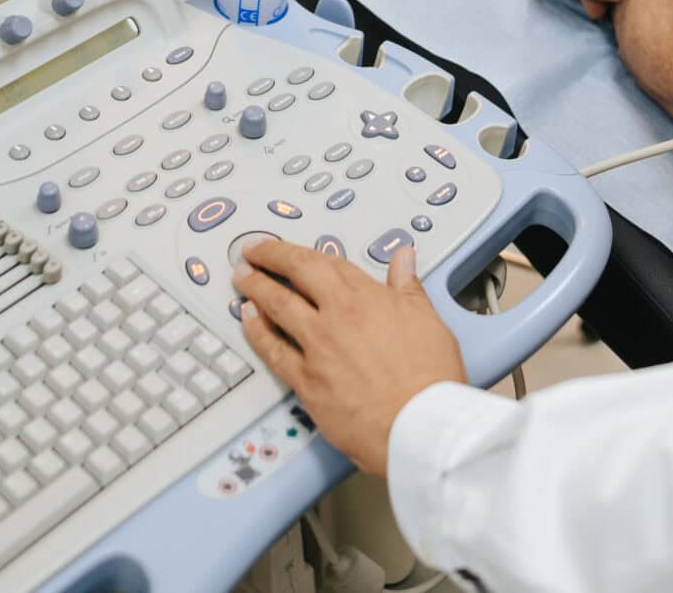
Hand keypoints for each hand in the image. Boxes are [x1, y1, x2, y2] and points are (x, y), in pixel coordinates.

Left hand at [232, 235, 466, 476]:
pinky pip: (272, 351)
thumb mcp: (428, 320)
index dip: (295, 252)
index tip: (280, 247)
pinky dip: (256, 332)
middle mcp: (335, 317)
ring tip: (242, 280)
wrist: (420, 426)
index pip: (322, 263)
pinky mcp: (306, 383)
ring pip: (276, 309)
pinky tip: (248, 321)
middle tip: (250, 253)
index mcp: (365, 297)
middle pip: (293, 278)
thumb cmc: (430, 378)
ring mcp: (316, 349)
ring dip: (255, 290)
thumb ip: (408, 286)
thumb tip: (403, 258)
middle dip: (267, 260)